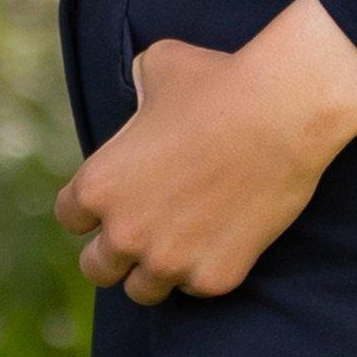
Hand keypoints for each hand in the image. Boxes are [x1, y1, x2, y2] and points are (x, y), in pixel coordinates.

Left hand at [55, 0, 356, 303]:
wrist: (286, 109)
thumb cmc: (221, 80)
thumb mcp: (158, 66)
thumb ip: (135, 92)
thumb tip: (141, 101)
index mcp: (99, 185)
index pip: (69, 217)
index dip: (91, 206)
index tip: (118, 197)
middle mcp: (124, 233)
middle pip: (97, 268)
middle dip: (116, 250)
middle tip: (146, 227)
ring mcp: (169, 261)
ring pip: (143, 290)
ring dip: (157, 267)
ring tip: (182, 239)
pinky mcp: (214, 278)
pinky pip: (195, 286)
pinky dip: (205, 268)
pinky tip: (224, 234)